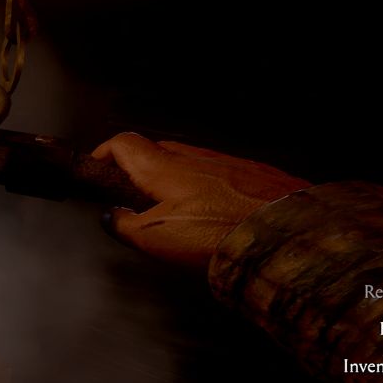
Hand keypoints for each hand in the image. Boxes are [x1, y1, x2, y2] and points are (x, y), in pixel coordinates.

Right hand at [91, 133, 309, 270]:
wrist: (285, 233)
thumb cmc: (217, 234)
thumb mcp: (156, 238)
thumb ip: (125, 225)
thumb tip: (110, 217)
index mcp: (163, 168)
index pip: (122, 143)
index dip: (103, 154)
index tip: (96, 170)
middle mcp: (192, 157)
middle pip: (155, 151)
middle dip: (137, 170)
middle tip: (132, 197)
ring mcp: (224, 162)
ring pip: (188, 163)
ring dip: (172, 180)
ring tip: (173, 211)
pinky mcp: (252, 173)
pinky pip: (218, 173)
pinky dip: (205, 187)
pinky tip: (213, 213)